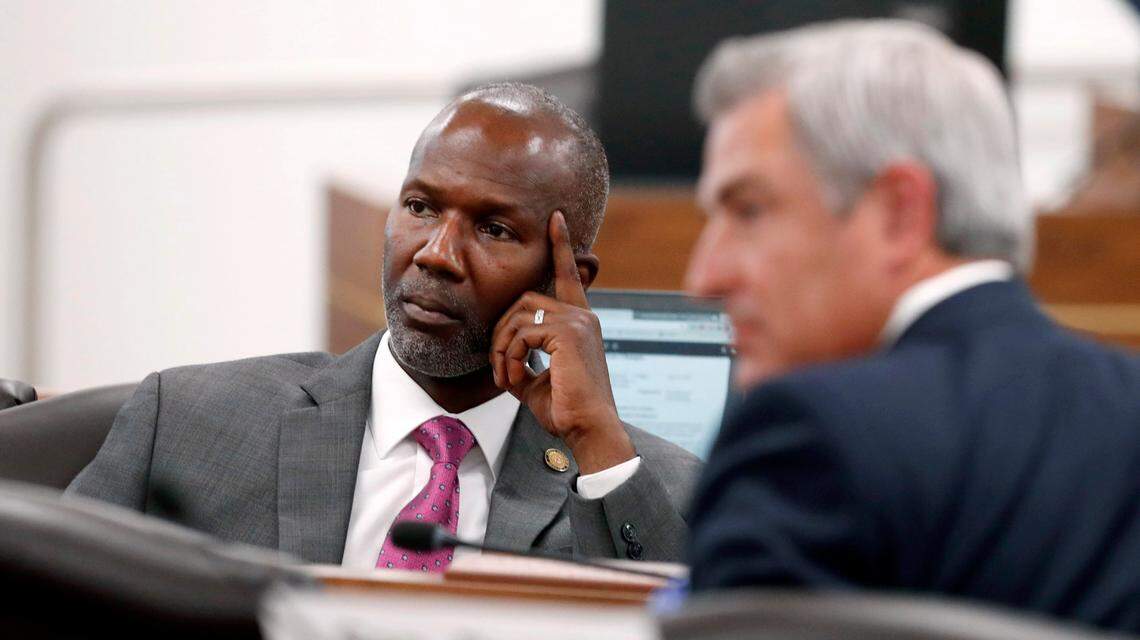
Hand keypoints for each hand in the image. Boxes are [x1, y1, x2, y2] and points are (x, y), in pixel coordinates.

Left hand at [490, 211, 635, 473]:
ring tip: (506, 377)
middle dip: (501, 331)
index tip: (555, 219)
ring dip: (502, 348)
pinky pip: (522, 334)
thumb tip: (502, 355)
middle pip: (524, 300)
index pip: (568, 275)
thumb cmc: (566, 411)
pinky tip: (514, 380)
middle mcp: (582, 316)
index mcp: (579, 322)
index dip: (561, 246)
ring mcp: (577, 322)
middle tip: (499, 367)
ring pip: (518, 315)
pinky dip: (510, 358)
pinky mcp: (568, 334)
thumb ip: (521, 358)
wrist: (589, 430)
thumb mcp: (535, 381)